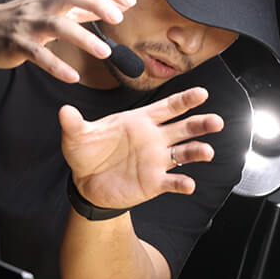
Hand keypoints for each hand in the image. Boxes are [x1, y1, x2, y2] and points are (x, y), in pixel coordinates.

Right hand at [0, 0, 134, 81]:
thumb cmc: (21, 17)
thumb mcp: (50, 7)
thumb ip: (80, 7)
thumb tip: (112, 5)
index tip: (130, 0)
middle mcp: (42, 4)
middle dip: (96, 3)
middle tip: (119, 18)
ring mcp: (29, 24)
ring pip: (57, 26)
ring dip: (82, 38)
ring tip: (105, 52)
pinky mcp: (17, 44)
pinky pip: (38, 54)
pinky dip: (56, 66)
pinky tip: (73, 76)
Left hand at [60, 86, 222, 210]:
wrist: (86, 183)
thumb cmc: (87, 153)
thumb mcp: (77, 136)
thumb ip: (74, 123)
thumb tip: (64, 111)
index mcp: (142, 120)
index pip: (168, 107)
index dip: (185, 100)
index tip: (202, 94)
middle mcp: (155, 139)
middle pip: (184, 128)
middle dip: (201, 124)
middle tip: (215, 121)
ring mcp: (157, 161)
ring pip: (184, 153)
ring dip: (197, 151)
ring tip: (206, 152)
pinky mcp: (155, 182)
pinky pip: (172, 181)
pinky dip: (182, 183)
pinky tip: (188, 184)